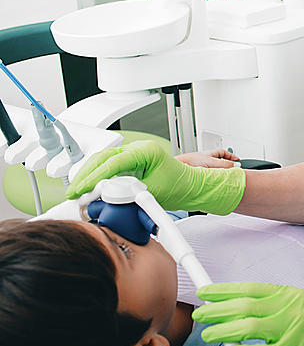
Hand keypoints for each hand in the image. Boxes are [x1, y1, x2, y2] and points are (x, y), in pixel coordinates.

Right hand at [66, 140, 245, 214]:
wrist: (190, 187)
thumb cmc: (178, 187)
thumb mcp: (153, 193)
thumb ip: (129, 193)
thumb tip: (106, 196)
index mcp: (145, 151)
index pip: (112, 162)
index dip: (94, 176)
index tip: (81, 188)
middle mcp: (137, 149)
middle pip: (102, 157)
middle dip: (85, 174)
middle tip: (73, 192)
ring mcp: (133, 154)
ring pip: (102, 160)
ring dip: (88, 174)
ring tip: (76, 191)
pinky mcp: (130, 161)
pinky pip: (108, 165)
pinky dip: (96, 175)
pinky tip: (87, 186)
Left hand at [192, 282, 303, 345]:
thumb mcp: (295, 308)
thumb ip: (269, 306)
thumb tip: (232, 306)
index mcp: (289, 295)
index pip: (250, 288)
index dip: (224, 290)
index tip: (205, 293)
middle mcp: (290, 308)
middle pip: (245, 305)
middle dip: (216, 310)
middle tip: (201, 314)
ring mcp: (291, 330)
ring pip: (247, 326)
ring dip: (222, 331)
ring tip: (208, 334)